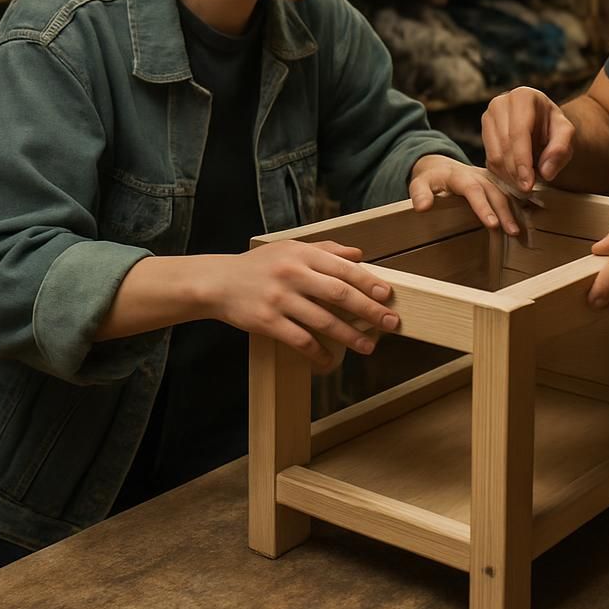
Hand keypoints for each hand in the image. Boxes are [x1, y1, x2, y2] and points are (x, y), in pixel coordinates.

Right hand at [197, 240, 399, 372]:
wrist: (217, 282)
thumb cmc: (260, 265)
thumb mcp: (291, 247)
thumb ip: (327, 249)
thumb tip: (359, 255)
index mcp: (303, 254)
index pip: (343, 269)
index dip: (368, 283)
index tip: (387, 295)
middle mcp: (293, 274)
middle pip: (340, 294)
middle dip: (369, 310)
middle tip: (390, 323)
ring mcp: (280, 299)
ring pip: (323, 321)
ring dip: (350, 336)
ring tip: (368, 346)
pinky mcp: (267, 322)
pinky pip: (300, 340)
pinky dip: (318, 353)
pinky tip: (329, 360)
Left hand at [409, 155, 519, 234]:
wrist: (440, 166)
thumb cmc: (430, 178)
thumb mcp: (419, 183)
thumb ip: (419, 194)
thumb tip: (422, 207)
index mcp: (459, 175)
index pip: (473, 190)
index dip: (483, 207)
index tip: (492, 224)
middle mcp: (477, 175)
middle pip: (494, 192)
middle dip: (504, 212)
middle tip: (512, 231)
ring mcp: (488, 178)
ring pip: (504, 193)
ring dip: (513, 211)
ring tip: (518, 231)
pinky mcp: (494, 183)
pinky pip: (507, 193)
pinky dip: (516, 205)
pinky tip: (523, 221)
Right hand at [481, 86, 574, 193]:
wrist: (542, 124)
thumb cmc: (554, 128)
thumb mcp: (566, 135)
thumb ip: (560, 150)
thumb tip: (546, 172)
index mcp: (523, 97)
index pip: (519, 133)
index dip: (522, 161)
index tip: (528, 183)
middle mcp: (501, 102)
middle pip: (504, 145)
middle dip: (516, 172)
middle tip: (528, 189)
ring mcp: (489, 116)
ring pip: (494, 155)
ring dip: (509, 175)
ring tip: (525, 185)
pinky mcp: (484, 131)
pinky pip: (489, 159)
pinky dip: (502, 174)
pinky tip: (516, 179)